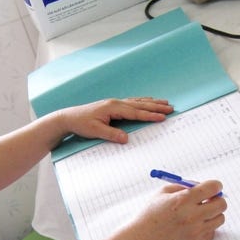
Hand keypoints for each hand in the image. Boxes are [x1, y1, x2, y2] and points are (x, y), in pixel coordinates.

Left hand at [59, 97, 173, 142]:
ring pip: (138, 102)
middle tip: (171, 107)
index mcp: (113, 108)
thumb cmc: (81, 124)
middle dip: (156, 106)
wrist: (69, 117)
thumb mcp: (95, 131)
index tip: (162, 117)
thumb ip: (111, 134)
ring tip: (165, 102)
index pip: (136, 112)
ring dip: (152, 102)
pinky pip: (132, 102)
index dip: (150, 115)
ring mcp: (115, 103)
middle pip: (140, 104)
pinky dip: (143, 102)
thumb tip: (126, 139)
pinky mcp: (113, 105)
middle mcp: (116, 103)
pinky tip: (148, 101)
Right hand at [124, 180, 226, 239]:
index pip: (213, 188)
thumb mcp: (163, 192)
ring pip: (220, 218)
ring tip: (199, 213)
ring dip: (213, 214)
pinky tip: (192, 226)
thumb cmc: (151, 214)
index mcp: (183, 200)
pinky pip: (212, 231)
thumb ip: (186, 186)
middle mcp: (192, 216)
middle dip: (217, 199)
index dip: (216, 185)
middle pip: (222, 204)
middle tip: (210, 200)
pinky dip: (206, 227)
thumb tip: (206, 186)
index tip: (214, 187)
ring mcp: (196, 232)